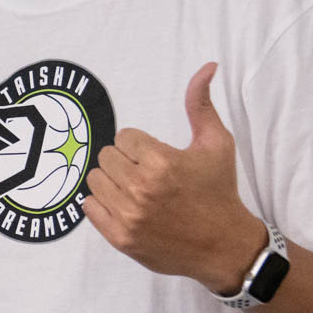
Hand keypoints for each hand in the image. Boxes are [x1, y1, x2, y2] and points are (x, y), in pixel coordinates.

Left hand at [82, 62, 267, 289]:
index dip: (140, 146)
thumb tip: (207, 66)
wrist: (224, 247)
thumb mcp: (217, 144)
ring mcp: (129, 216)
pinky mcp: (121, 238)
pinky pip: (88, 207)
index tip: (156, 158)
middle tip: (146, 174)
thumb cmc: (219, 191)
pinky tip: (126, 206)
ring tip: (136, 190)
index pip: (124, 137)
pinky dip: (103, 204)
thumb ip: (201, 104)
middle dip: (125, 161)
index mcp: (162, 161)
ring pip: (95, 180)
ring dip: (112, 182)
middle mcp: (142, 188)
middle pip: (106, 156)